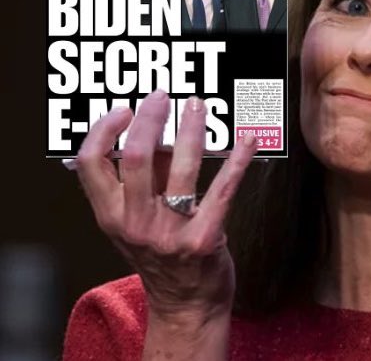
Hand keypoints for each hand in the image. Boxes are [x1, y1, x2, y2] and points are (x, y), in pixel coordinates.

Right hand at [76, 90, 256, 321]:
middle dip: (151, 119)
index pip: (91, 163)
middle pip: (136, 158)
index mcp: (111, 215)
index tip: (124, 109)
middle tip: (164, 96)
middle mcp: (135, 223)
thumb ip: (145, 179)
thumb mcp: (139, 221)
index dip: (105, 130)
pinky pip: (222, 190)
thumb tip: (157, 130)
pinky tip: (248, 140)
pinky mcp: (204, 239)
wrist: (186, 304)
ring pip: (180, 168)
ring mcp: (169, 233)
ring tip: (198, 106)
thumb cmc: (162, 256)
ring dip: (191, 129)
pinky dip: (237, 160)